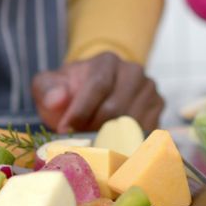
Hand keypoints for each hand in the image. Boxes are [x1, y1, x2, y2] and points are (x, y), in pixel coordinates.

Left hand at [31, 52, 163, 132]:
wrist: (92, 94)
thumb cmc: (70, 92)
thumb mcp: (49, 86)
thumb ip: (48, 90)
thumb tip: (58, 100)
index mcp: (107, 61)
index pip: (98, 85)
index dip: (80, 110)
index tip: (65, 129)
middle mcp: (133, 72)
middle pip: (115, 108)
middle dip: (92, 127)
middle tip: (77, 139)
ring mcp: (149, 90)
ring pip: (130, 122)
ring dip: (108, 137)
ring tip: (91, 141)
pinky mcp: (157, 109)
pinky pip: (144, 131)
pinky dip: (126, 142)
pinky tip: (110, 144)